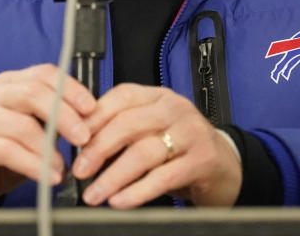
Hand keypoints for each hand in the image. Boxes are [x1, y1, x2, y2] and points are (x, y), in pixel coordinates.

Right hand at [0, 64, 95, 207]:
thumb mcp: (29, 130)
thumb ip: (52, 119)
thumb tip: (90, 121)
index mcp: (8, 83)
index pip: (44, 74)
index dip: (71, 89)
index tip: (91, 109)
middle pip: (33, 93)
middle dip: (65, 116)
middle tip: (84, 138)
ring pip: (21, 125)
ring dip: (49, 149)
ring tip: (63, 168)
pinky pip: (7, 150)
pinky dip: (33, 165)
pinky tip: (48, 176)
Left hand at [70, 84, 240, 207]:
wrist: (225, 166)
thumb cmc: (181, 149)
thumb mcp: (153, 131)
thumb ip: (123, 132)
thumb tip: (82, 146)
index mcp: (158, 97)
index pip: (121, 97)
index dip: (94, 118)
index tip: (74, 139)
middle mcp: (175, 109)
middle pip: (128, 124)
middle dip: (98, 149)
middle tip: (80, 170)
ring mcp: (190, 133)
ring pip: (144, 152)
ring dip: (113, 176)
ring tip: (95, 193)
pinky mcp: (202, 160)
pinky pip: (163, 176)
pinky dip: (137, 191)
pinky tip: (120, 201)